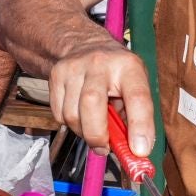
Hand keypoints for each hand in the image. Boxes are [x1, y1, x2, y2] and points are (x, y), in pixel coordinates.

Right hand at [48, 37, 153, 154]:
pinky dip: (70, 124)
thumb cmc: (116, 74)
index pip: (137, 97)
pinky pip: (59, 114)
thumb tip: (133, 150)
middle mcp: (100, 63)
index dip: (140, 126)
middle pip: (92, 104)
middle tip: (104, 147)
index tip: (140, 150)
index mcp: (129, 67)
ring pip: (72, 114)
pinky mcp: (56, 75)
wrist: (85, 45)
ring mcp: (74, 67)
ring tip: (93, 127)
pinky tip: (80, 115)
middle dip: (97, 135)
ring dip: (83, 132)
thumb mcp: (134, 87)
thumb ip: (135, 117)